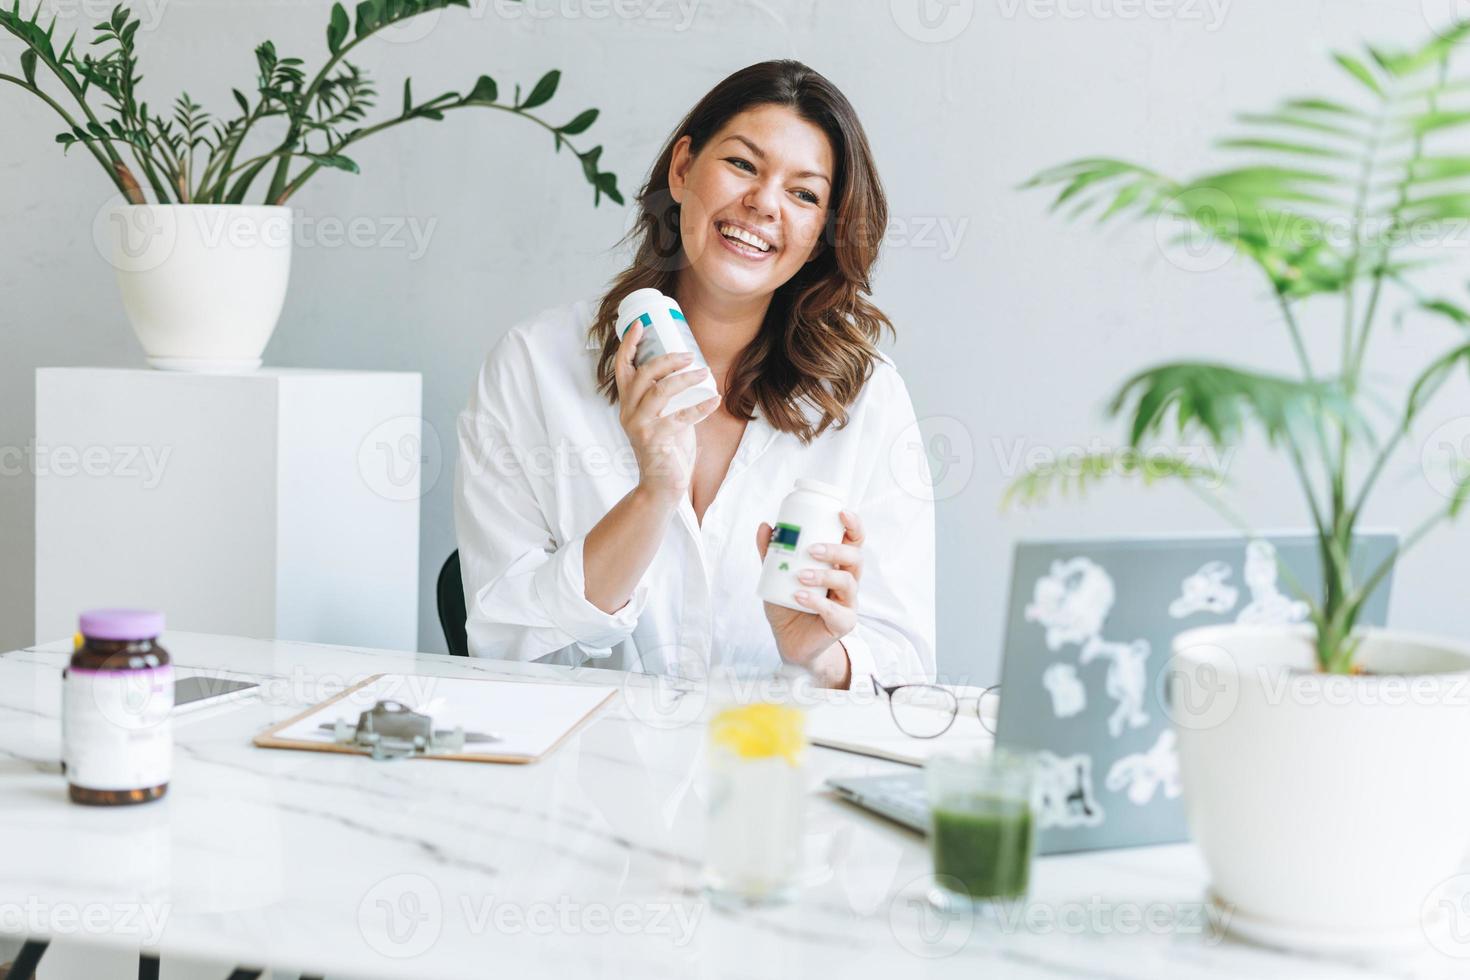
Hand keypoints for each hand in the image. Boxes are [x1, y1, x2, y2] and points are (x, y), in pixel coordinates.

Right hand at [613, 320, 720, 504]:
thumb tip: (692, 371)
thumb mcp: (664, 417)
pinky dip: (700, 408)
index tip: (640, 323)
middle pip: (643, 374)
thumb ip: (669, 398)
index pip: (623, 367)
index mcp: (628, 403)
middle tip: (689, 355)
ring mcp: (639, 426)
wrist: (661, 485)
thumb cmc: (667, 448)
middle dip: (667, 359)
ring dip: (684, 379)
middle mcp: (629, 412)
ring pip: (659, 392)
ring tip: (704, 372)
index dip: (629, 344)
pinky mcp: (654, 440)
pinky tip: (715, 399)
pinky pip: (679, 418)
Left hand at [755, 509, 864, 685]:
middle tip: (811, 550)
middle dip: (836, 551)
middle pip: (855, 559)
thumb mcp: (776, 576)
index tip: (841, 513)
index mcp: (836, 565)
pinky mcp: (843, 623)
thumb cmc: (788, 604)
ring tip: (801, 576)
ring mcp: (847, 603)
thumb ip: (771, 553)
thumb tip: (765, 526)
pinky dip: (816, 602)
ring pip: (848, 583)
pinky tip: (799, 596)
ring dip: (824, 576)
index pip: (853, 541)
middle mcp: (847, 581)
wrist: (789, 641)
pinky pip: (835, 611)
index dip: (853, 526)